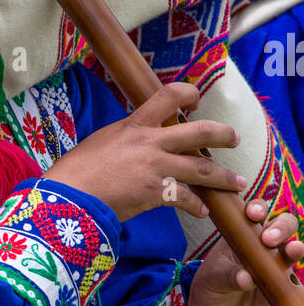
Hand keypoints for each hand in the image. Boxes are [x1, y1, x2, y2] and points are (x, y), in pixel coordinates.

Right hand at [44, 82, 245, 223]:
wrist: (68, 195)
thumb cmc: (76, 170)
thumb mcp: (102, 140)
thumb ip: (126, 137)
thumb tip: (135, 140)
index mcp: (135, 124)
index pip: (169, 95)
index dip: (188, 94)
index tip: (196, 101)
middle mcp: (151, 142)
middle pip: (201, 132)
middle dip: (224, 135)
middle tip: (234, 139)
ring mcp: (156, 168)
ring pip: (203, 168)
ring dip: (224, 176)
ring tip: (237, 182)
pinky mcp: (155, 193)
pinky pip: (187, 199)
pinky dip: (198, 206)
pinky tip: (203, 211)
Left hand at [186, 200, 303, 305]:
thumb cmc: (212, 289)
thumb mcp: (213, 280)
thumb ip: (229, 276)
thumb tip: (246, 278)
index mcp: (241, 234)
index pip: (253, 214)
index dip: (257, 209)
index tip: (253, 215)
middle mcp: (263, 244)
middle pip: (282, 225)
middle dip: (280, 227)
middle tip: (268, 239)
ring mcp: (276, 263)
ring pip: (292, 248)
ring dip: (295, 247)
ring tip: (293, 251)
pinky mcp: (285, 284)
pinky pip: (297, 279)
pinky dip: (299, 277)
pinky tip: (294, 281)